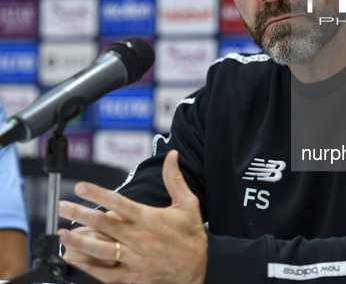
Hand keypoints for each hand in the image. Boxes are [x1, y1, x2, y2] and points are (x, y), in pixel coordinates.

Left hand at [58, 150, 207, 283]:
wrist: (202, 267)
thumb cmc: (192, 236)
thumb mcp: (188, 204)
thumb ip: (174, 179)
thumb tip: (172, 155)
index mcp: (150, 218)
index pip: (118, 202)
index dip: (96, 193)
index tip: (80, 187)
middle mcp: (139, 238)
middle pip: (103, 224)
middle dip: (79, 213)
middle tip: (63, 206)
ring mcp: (135, 259)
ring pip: (99, 249)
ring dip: (78, 240)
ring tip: (62, 234)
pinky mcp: (133, 277)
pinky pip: (105, 273)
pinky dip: (88, 266)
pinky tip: (76, 259)